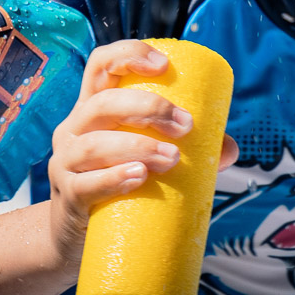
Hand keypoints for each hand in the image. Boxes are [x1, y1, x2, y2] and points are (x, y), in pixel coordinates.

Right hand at [46, 41, 238, 265]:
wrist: (76, 239)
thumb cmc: (118, 186)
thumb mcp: (145, 159)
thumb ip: (188, 152)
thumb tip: (228, 148)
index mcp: (93, 109)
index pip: (100, 66)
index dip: (129, 55)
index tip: (163, 65)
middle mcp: (74, 129)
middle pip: (103, 103)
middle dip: (147, 108)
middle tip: (185, 126)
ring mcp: (66, 163)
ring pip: (95, 144)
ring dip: (138, 146)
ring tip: (172, 158)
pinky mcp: (68, 198)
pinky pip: (85, 184)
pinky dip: (114, 179)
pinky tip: (138, 178)